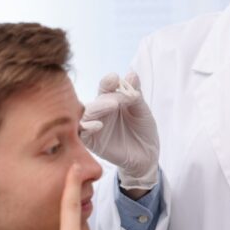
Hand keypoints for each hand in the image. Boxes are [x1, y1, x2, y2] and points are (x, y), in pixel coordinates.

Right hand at [80, 72, 159, 189]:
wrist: (147, 155)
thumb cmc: (143, 130)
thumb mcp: (142, 111)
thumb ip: (135, 94)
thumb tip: (132, 74)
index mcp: (111, 99)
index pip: (106, 87)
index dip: (108, 82)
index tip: (115, 78)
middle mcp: (100, 111)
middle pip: (96, 100)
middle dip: (105, 97)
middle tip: (118, 100)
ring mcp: (94, 125)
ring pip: (86, 113)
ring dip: (98, 108)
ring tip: (113, 106)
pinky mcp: (91, 141)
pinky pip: (82, 132)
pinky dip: (88, 127)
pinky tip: (98, 125)